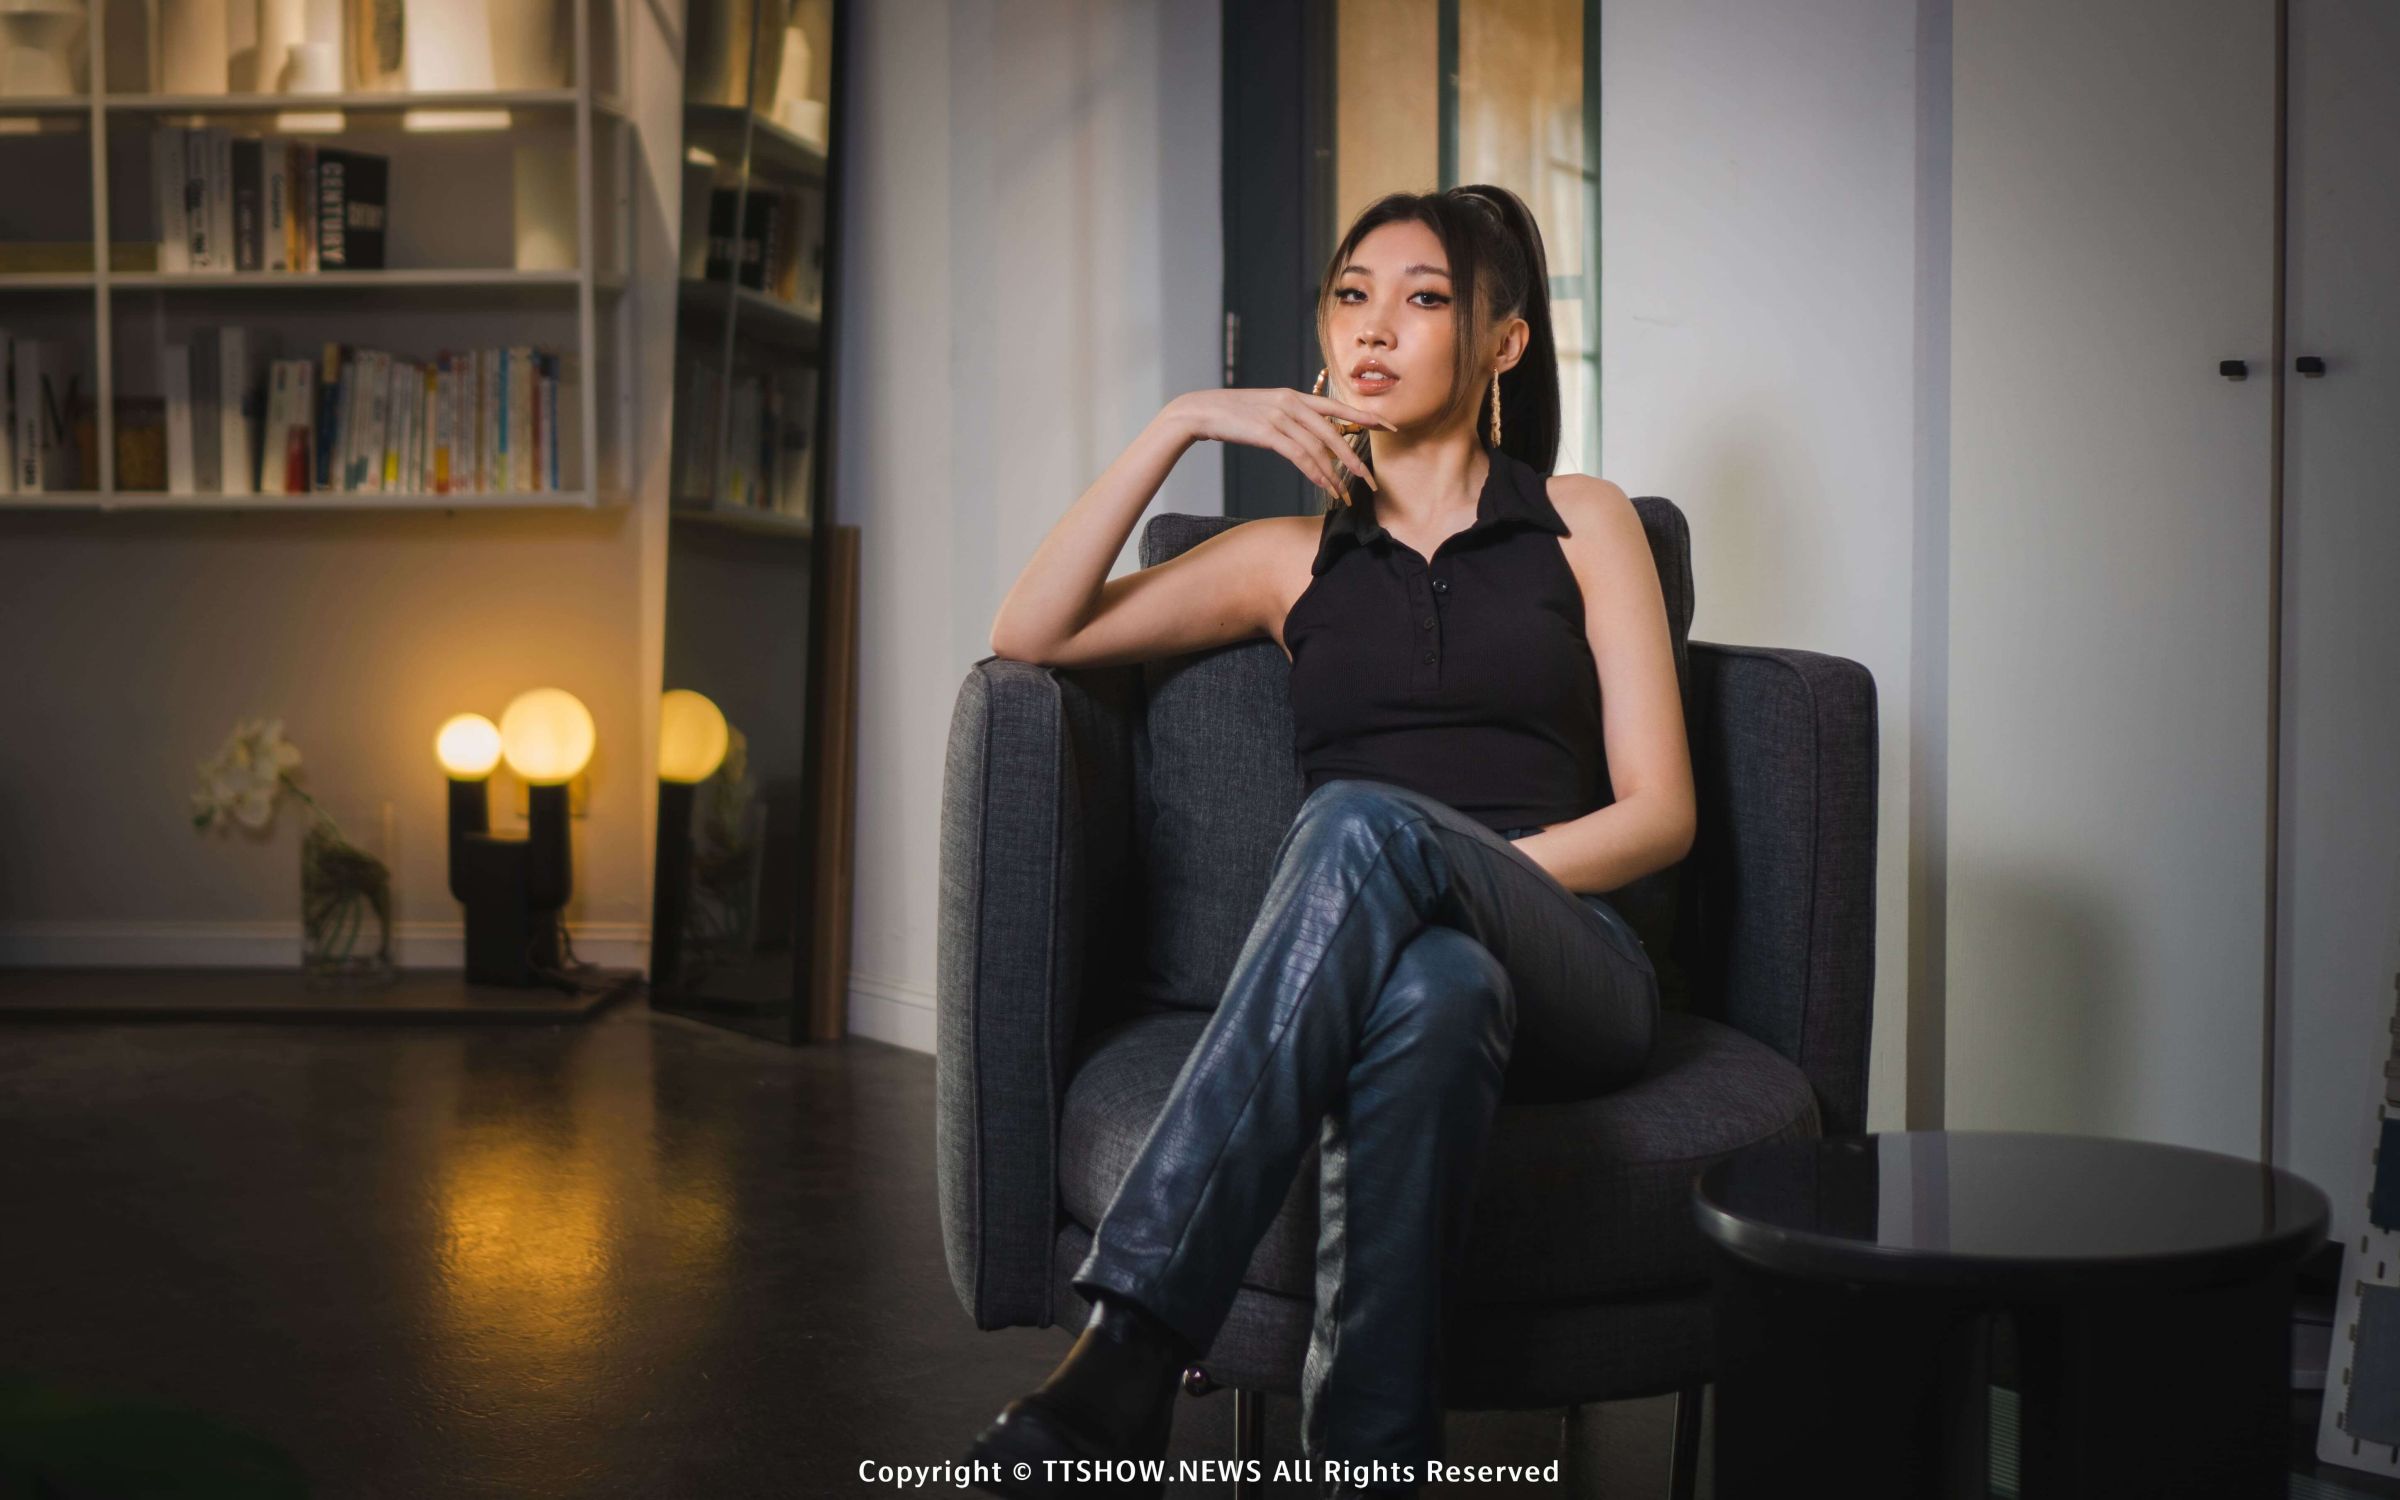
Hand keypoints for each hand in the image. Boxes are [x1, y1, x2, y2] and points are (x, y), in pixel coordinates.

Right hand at [1166, 388, 1392, 498]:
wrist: (1202, 411)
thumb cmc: (1234, 414)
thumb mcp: (1268, 409)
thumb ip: (1291, 418)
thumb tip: (1310, 435)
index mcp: (1295, 395)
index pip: (1338, 406)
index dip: (1366, 417)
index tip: (1389, 426)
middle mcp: (1292, 403)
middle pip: (1334, 432)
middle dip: (1355, 458)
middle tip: (1371, 479)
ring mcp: (1281, 416)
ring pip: (1319, 448)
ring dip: (1335, 475)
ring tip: (1346, 495)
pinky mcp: (1268, 432)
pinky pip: (1300, 455)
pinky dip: (1315, 473)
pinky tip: (1324, 486)